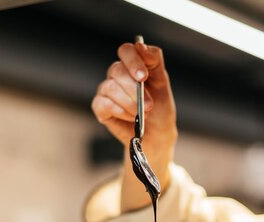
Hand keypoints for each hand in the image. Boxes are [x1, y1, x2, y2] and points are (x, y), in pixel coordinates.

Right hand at [92, 41, 177, 159]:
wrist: (158, 133)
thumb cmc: (160, 108)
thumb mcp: (162, 82)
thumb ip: (154, 61)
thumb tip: (140, 46)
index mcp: (132, 65)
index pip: (126, 51)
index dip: (133, 61)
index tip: (143, 76)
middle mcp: (117, 75)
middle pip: (117, 70)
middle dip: (135, 89)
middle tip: (149, 104)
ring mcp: (106, 90)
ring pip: (111, 87)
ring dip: (130, 103)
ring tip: (142, 114)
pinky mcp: (100, 107)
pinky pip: (104, 104)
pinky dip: (120, 111)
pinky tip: (131, 118)